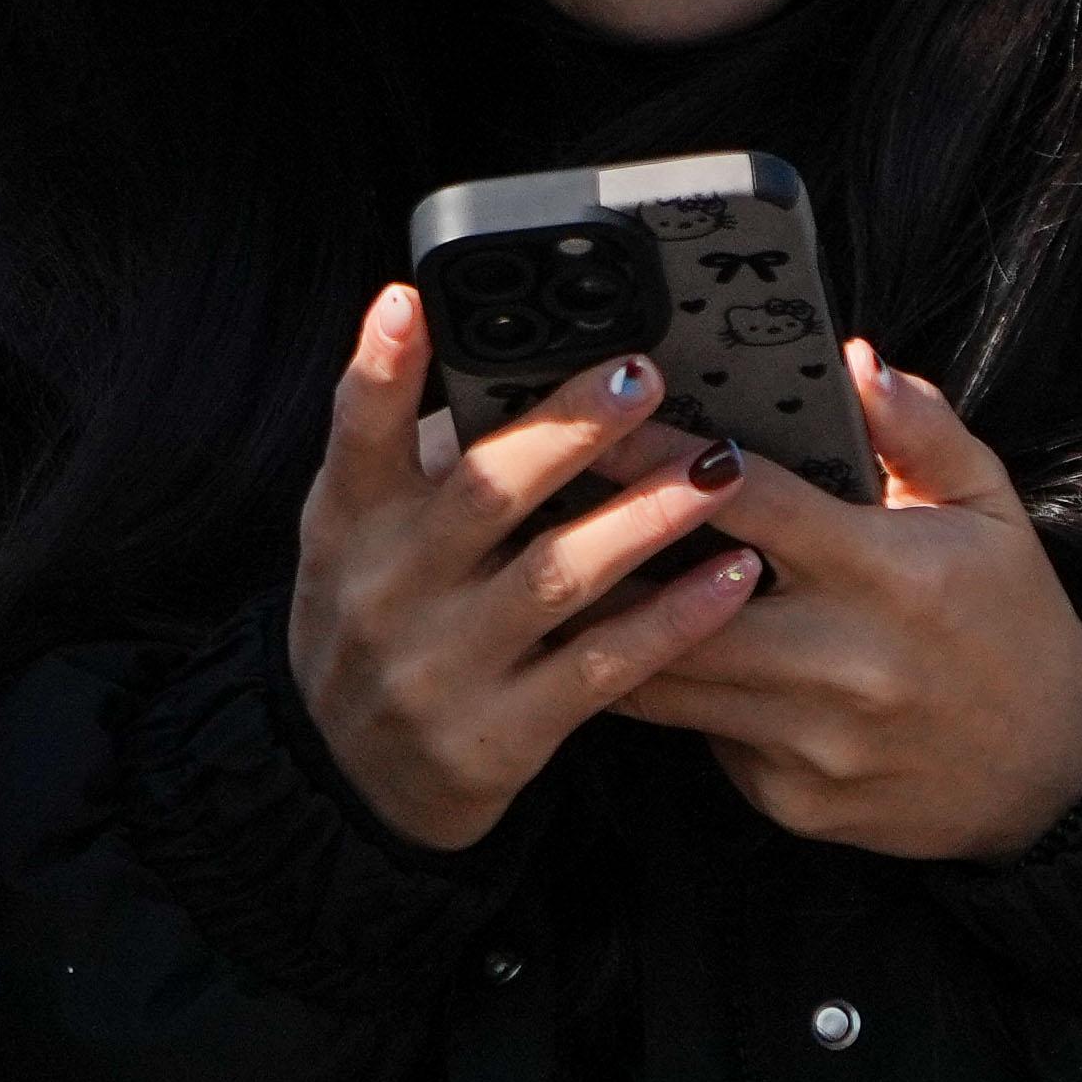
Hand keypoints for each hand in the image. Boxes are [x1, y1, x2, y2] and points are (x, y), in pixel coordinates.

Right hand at [284, 288, 766, 852]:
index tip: (412, 303)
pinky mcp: (501, 735)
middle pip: (483, 493)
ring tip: (720, 468)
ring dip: (646, 517)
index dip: (381, 368)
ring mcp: (443, 666)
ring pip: (558, 578)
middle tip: (643, 375)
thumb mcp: (361, 536)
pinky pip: (604, 667)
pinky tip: (734, 574)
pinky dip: (674, 618)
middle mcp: (387, 589)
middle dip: (567, 430)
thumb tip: (521, 362)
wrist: (347, 778)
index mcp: (350, 522)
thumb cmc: (381, 616)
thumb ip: (421, 457)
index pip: (357, 432)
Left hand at [617, 344, 1081, 862]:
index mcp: (887, 572)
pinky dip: (681, 699)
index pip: (750, 502)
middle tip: (550, 513)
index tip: (600, 427)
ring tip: (569, 582)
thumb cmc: (1012, 620)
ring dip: (614, 632)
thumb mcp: (989, 508)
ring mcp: (813, 741)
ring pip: (668, 683)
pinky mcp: (794, 801)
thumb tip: (856, 360)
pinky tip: (658, 661)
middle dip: (607, 557)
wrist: (1055, 770)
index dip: (663, 459)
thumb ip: (923, 429)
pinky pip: (705, 742)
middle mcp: (844, 661)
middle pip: (679, 605)